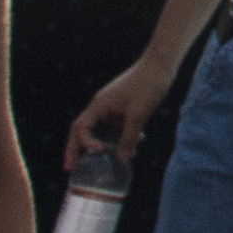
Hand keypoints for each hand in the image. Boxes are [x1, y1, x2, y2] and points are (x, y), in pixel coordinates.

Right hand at [69, 56, 170, 170]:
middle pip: (84, 130)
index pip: (80, 127)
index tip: (98, 151)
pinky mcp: (124, 106)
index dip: (84, 143)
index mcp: (99, 105)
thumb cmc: (148, 84)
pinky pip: (117, 124)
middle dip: (79, 149)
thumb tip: (122, 159)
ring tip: (119, 159)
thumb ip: (128, 137)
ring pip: (104, 129)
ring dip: (109, 144)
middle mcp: (102, 106)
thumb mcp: (139, 114)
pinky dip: (123, 134)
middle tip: (70, 168)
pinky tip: (138, 141)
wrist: (162, 64)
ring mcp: (112, 106)